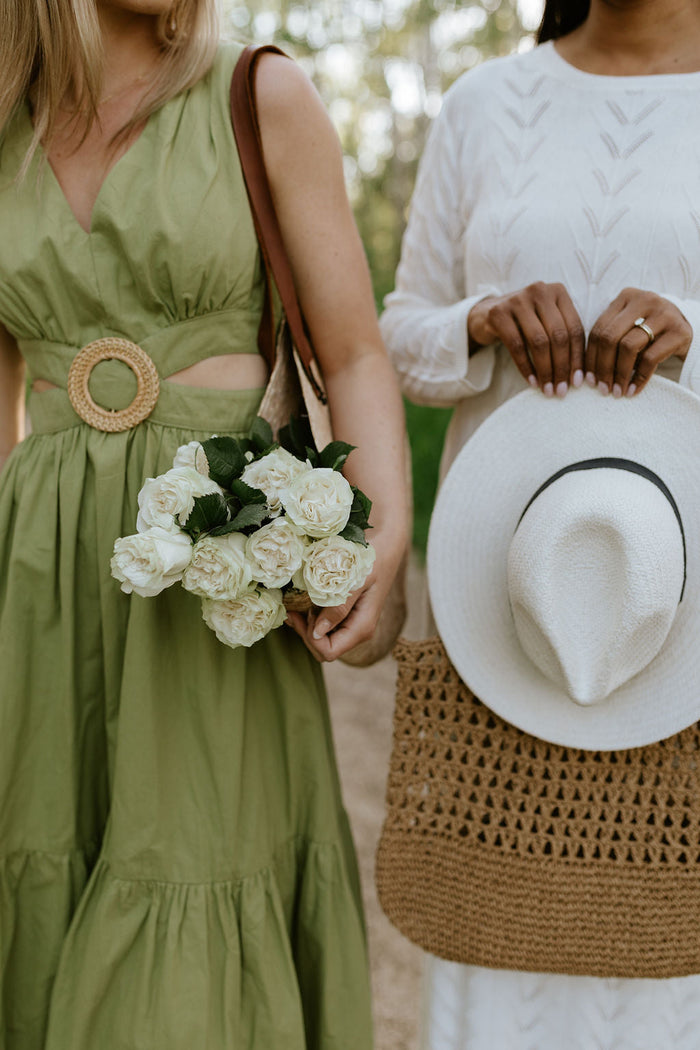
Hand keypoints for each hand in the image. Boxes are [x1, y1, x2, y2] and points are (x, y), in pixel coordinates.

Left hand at [285, 528, 406, 661]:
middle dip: (306, 634)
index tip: (304, 613)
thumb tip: (319, 632)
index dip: (311, 638)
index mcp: (362, 627)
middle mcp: (357, 631)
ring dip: (306, 627)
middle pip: (323, 650)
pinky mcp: (346, 617)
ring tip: (297, 605)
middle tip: (296, 609)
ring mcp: (352, 625)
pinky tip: (303, 604)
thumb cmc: (371, 560)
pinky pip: (324, 628)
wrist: (385, 546)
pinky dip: (310, 620)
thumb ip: (339, 607)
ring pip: (322, 640)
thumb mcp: (354, 580)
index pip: (330, 651)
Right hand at [468, 282, 584, 395]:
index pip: (575, 328)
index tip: (578, 382)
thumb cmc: (525, 323)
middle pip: (559, 335)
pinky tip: (531, 381)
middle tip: (561, 390)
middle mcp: (539, 290)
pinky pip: (517, 346)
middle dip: (562, 367)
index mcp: (558, 291)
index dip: (578, 358)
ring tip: (547, 389)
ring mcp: (518, 300)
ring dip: (545, 370)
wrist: (488, 314)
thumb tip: (579, 376)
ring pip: (539, 341)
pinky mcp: (498, 313)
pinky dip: (525, 367)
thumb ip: (563, 338)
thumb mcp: (546, 323)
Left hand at [586, 289, 691, 396]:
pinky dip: (639, 378)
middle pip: (610, 337)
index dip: (590, 357)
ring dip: (619, 374)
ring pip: (628, 346)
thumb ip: (610, 340)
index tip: (589, 379)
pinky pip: (650, 358)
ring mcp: (663, 313)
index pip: (598, 329)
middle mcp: (644, 300)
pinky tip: (633, 389)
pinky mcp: (678, 330)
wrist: (685, 327)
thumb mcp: (629, 327)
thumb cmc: (649, 331)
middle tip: (602, 388)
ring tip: (617, 391)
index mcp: (625, 297)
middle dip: (602, 367)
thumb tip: (589, 375)